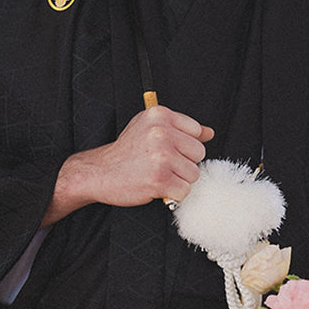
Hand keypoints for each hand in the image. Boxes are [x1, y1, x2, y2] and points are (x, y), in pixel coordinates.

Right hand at [45, 105, 214, 224]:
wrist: (98, 172)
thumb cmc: (128, 151)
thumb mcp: (151, 128)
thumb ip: (181, 129)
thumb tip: (210, 133)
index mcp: (160, 115)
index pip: (197, 131)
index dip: (185, 145)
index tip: (168, 149)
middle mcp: (161, 133)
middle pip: (199, 153)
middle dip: (184, 162)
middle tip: (161, 164)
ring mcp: (160, 156)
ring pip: (194, 173)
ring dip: (179, 179)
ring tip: (158, 174)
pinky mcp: (159, 179)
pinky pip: (185, 191)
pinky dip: (173, 194)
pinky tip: (157, 186)